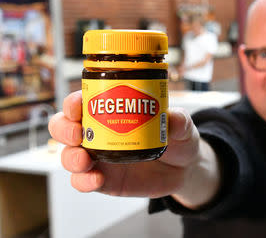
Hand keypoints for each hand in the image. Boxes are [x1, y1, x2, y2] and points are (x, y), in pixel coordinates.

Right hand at [48, 91, 220, 207]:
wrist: (184, 169)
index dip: (74, 101)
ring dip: (70, 157)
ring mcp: (99, 158)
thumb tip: (173, 118)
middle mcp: (99, 133)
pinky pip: (84, 181)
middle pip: (65, 127)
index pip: (82, 102)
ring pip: (69, 155)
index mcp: (112, 112)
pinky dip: (84, 181)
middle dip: (64, 128)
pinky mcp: (105, 180)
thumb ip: (179, 121)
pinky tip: (96, 180)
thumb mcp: (182, 126)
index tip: (78, 104)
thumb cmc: (177, 139)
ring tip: (85, 160)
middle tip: (77, 133)